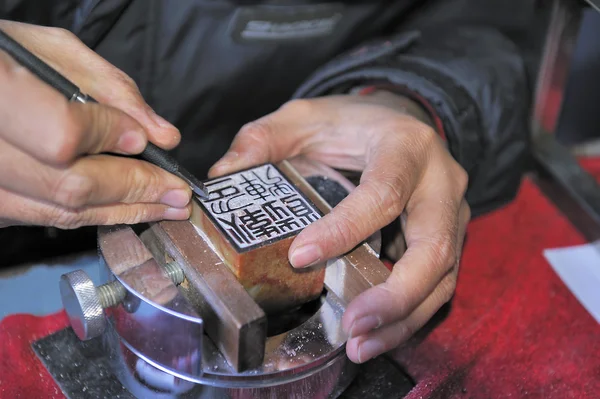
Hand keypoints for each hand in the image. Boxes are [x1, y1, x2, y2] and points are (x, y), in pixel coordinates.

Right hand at [0, 21, 190, 227]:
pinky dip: (90, 212)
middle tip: (179, 193)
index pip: (64, 134)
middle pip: (71, 186)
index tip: (144, 140)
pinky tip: (123, 207)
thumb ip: (112, 89)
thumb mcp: (55, 51)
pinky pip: (44, 217)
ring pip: (60, 212)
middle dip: (137, 190)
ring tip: (165, 207)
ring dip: (122, 211)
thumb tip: (161, 136)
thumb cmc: (2, 55)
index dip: (111, 138)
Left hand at [209, 92, 469, 362]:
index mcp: (405, 145)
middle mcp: (440, 182)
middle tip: (352, 326)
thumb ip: (264, 138)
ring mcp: (451, 213)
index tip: (300, 257)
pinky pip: (438, 286)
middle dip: (395, 294)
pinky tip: (376, 335)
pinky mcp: (449, 238)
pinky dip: (408, 317)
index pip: (382, 193)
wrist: (400, 122)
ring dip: (403, 318)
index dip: (344, 229)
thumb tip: (223, 175)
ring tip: (360, 345)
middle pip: (434, 247)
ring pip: (441, 277)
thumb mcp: (305, 116)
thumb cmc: (352, 123)